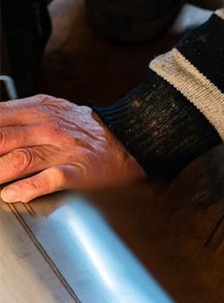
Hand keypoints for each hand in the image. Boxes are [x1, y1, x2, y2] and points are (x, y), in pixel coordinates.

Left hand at [0, 94, 145, 202]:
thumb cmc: (89, 130)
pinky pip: (47, 180)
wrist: (130, 140)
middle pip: (0, 140)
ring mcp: (63, 151)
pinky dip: (25, 188)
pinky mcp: (77, 172)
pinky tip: (11, 193)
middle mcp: (49, 128)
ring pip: (17, 160)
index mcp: (40, 110)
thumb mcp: (53, 109)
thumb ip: (20, 115)